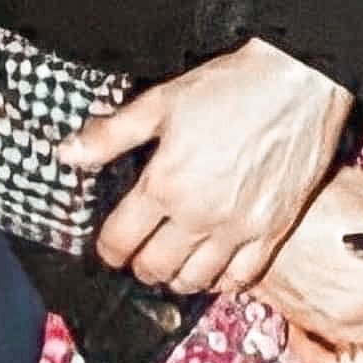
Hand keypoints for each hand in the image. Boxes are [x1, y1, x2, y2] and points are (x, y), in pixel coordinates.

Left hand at [59, 39, 352, 293]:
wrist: (296, 81)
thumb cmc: (228, 86)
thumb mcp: (160, 101)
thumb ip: (110, 135)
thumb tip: (66, 155)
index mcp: (165, 184)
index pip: (121, 241)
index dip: (108, 247)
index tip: (109, 243)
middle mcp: (199, 215)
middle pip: (154, 268)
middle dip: (138, 264)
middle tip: (138, 250)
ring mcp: (239, 229)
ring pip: (194, 281)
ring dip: (175, 277)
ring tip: (171, 261)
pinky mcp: (273, 232)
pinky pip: (240, 280)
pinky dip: (220, 281)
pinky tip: (213, 266)